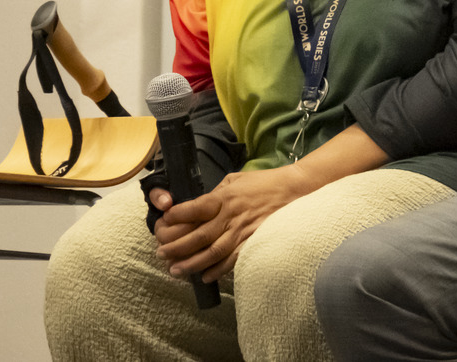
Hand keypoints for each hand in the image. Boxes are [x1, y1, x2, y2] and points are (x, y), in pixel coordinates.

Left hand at [151, 164, 319, 282]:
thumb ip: (214, 194)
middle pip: (197, 236)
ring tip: (174, 270)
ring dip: (191, 264)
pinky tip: (204, 277)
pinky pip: (233, 261)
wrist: (295, 189)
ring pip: (212, 253)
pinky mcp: (254, 242)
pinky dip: (217, 271)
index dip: (175, 217)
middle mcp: (231, 216)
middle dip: (175, 247)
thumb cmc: (263, 182)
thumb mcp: (235, 180)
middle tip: (161, 253)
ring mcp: (243, 232)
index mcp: (225, 198)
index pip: (194, 209)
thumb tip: (195, 208)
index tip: (164, 222)